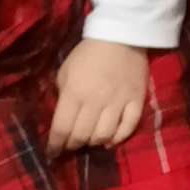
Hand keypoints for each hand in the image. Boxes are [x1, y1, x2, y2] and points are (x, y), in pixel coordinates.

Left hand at [47, 40, 148, 157]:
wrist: (121, 37)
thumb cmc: (88, 54)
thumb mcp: (65, 71)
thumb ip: (63, 95)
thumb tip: (64, 118)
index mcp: (74, 93)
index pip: (62, 128)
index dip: (55, 145)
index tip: (52, 153)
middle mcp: (96, 101)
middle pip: (82, 135)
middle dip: (73, 145)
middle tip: (71, 145)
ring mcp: (119, 102)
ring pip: (104, 135)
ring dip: (93, 142)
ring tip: (89, 141)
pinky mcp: (137, 100)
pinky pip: (128, 127)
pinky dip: (118, 138)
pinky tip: (110, 141)